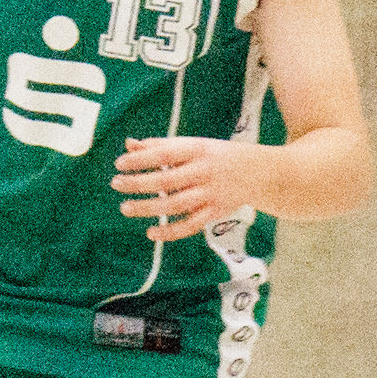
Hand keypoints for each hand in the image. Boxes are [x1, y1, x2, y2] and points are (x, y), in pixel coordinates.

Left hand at [112, 136, 265, 242]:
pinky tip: (151, 232)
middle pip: (166, 180)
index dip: (140, 159)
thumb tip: (130, 144)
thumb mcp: (193, 145)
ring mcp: (210, 194)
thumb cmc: (217, 156)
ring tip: (125, 207)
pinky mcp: (215, 212)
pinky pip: (190, 225)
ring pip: (175, 204)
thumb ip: (162, 146)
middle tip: (116, 184)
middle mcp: (204, 171)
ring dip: (148, 207)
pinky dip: (170, 231)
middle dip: (138, 183)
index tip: (119, 164)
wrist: (260, 173)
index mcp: (198, 149)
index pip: (164, 154)